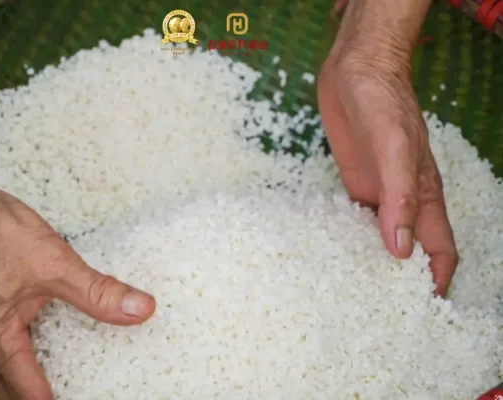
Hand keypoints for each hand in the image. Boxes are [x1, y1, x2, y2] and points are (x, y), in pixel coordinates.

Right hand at [0, 172, 155, 398]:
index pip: (30, 394)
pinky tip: (50, 346)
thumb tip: (138, 309)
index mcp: (0, 342)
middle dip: (40, 399)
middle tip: (74, 395)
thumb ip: (98, 293)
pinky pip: (9, 348)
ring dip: (31, 384)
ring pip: (7, 372)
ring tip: (63, 385)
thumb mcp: (56, 266)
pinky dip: (29, 359)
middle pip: (12, 392)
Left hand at [318, 0, 457, 295]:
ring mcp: (378, 192)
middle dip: (404, 279)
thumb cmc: (383, 102)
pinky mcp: (356, 182)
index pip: (439, 247)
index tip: (425, 311)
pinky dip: (352, 238)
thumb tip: (399, 249)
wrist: (356, 70)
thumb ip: (399, 197)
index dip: (437, 279)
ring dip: (375, 262)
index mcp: (423, 194)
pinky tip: (336, 254)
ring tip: (356, 291)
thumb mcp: (394, 147)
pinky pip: (357, 219)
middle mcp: (403, 199)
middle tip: (383, 310)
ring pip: (382, 237)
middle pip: (411, 249)